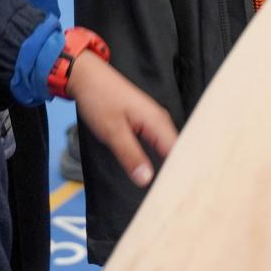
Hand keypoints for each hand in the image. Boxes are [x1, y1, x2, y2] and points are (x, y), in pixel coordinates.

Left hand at [68, 51, 176, 187]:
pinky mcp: (145, 122)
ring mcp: (153, 120)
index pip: (178, 151)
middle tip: (179, 195)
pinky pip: (159, 142)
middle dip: (178, 171)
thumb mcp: (112, 132)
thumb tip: (147, 179)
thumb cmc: (100, 99)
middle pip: (177, 150)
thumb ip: (130, 156)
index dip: (182, 172)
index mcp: (157, 121)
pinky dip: (160, 156)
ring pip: (168, 147)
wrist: (87, 76)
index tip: (183, 192)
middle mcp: (160, 120)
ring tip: (174, 188)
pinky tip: (159, 170)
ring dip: (170, 164)